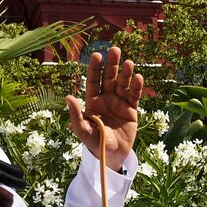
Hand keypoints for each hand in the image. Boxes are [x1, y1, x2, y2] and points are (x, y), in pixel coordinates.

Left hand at [66, 46, 142, 170]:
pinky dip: (136, 87)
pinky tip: (138, 77)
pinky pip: (134, 96)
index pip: (93, 80)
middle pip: (109, 78)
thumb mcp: (83, 131)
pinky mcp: (131, 110)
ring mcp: (119, 103)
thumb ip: (76, 115)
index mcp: (93, 101)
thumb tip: (68, 97)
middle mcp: (106, 99)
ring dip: (125, 73)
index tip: (97, 55)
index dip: (95, 68)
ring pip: (122, 84)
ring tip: (128, 62)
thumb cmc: (95, 144)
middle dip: (111, 65)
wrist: (112, 156)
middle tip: (115, 50)